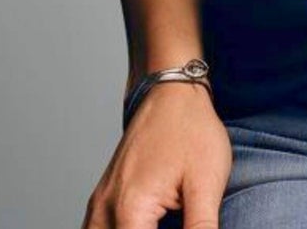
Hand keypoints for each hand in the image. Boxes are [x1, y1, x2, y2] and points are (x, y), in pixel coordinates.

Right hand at [82, 80, 230, 227]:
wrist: (172, 91)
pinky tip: (140, 228)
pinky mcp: (102, 197)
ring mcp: (99, 203)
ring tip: (160, 225)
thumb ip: (202, 228)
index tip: (180, 228)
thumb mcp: (206, 183)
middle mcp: (105, 209)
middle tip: (173, 224)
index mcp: (131, 210)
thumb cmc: (191, 130)